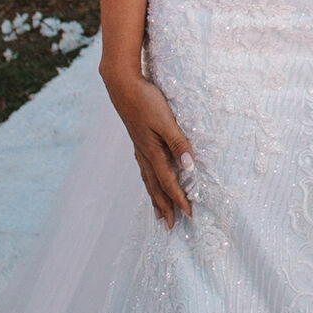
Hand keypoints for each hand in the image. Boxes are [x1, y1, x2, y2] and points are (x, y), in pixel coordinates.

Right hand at [103, 69, 194, 227]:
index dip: (179, 198)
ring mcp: (139, 149)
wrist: (122, 85)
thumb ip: (178, 142)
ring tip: (160, 215)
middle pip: (156, 186)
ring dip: (156, 198)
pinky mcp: (138, 142)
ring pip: (149, 180)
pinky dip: (149, 183)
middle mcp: (144, 154)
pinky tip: (151, 183)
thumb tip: (189, 167)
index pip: (168, 181)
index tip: (189, 214)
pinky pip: (145, 170)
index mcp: (152, 151)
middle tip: (172, 226)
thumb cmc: (146, 100)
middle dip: (165, 206)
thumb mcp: (166, 120)